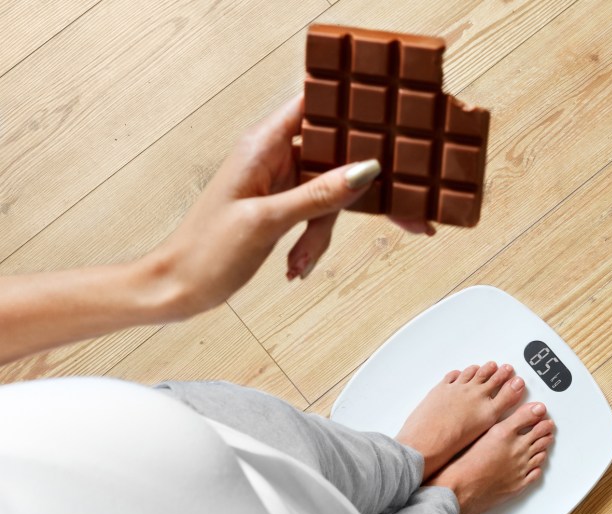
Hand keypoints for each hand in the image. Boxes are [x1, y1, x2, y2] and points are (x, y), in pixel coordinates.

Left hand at [139, 95, 432, 320]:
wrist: (179, 286)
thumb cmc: (206, 250)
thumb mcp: (267, 222)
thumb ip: (318, 194)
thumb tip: (365, 170)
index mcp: (264, 145)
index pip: (315, 104)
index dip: (351, 104)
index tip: (390, 115)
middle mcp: (274, 156)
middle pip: (336, 155)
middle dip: (362, 189)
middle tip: (407, 217)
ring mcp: (279, 181)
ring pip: (330, 192)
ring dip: (324, 231)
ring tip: (302, 260)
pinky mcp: (282, 205)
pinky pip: (317, 213)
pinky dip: (314, 240)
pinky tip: (298, 263)